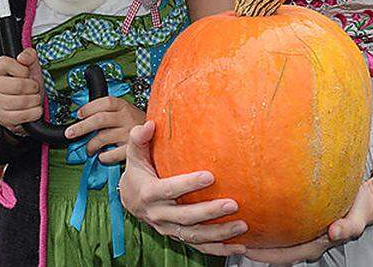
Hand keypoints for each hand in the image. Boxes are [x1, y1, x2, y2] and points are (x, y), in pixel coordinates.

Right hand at [0, 49, 42, 134]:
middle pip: (18, 85)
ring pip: (22, 101)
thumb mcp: (30, 66)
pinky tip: (34, 109)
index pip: (7, 64)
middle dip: (33, 87)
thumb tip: (23, 56)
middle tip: (34, 88)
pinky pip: (22, 115)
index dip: (23, 70)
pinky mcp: (1, 117)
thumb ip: (29, 56)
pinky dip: (34, 113)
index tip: (26, 74)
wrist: (27, 104)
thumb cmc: (27, 84)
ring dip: (35, 100)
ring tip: (34, 98)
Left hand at [63, 96, 145, 164]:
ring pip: (102, 138)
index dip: (89, 107)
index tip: (78, 114)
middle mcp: (127, 117)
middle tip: (70, 133)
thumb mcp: (125, 112)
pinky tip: (102, 156)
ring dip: (91, 145)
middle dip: (81, 127)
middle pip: (99, 119)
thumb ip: (108, 113)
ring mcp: (130, 133)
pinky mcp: (132, 148)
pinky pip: (112, 154)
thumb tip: (83, 118)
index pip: (104, 102)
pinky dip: (104, 157)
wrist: (160, 135)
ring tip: (89, 149)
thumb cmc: (137, 124)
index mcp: (124, 106)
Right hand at [118, 122, 247, 256]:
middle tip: (233, 204)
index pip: (170, 190)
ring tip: (242, 226)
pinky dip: (219, 249)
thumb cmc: (138, 171)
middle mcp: (158, 214)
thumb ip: (139, 138)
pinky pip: (199, 247)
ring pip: (194, 235)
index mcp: (149, 194)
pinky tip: (239, 247)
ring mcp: (169, 228)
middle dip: (210, 212)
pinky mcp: (178, 236)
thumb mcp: (135, 154)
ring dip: (219, 233)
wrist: (130, 199)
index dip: (188, 184)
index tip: (210, 176)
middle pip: (186, 217)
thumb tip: (150, 124)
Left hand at [241, 177, 372, 263]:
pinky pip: (281, 225)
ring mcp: (303, 231)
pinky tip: (253, 210)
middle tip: (231, 239)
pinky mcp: (301, 219)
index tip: (247, 250)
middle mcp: (306, 240)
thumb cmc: (359, 207)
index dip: (266, 256)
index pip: (286, 255)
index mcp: (316, 244)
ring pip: (277, 239)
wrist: (364, 198)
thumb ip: (348, 226)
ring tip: (235, 228)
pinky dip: (266, 222)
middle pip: (275, 251)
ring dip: (258, 237)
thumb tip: (335, 232)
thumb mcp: (357, 217)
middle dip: (255, 248)